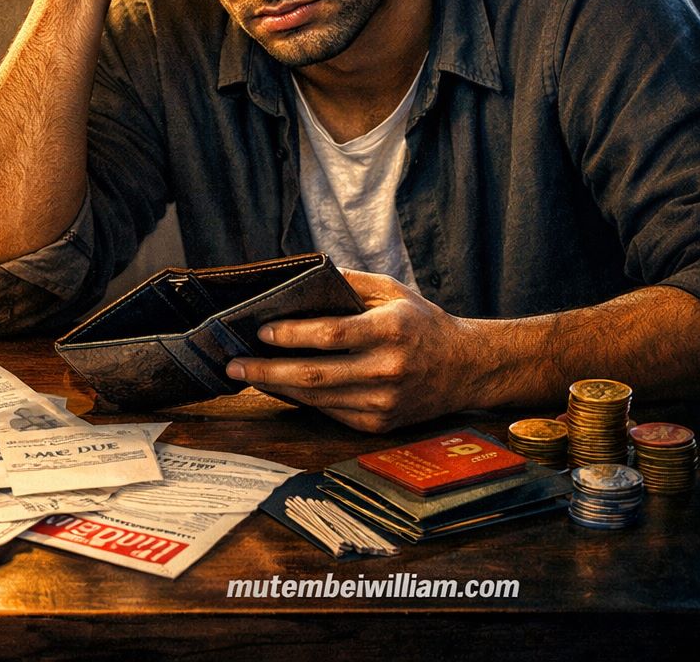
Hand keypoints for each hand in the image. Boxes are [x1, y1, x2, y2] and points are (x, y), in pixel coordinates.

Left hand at [224, 270, 486, 432]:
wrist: (466, 368)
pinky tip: (279, 387)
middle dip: (267, 370)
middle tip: (233, 364)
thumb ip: (347, 282)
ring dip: (277, 387)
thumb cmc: (422, 323)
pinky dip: (300, 399)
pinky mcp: (379, 423)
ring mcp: (384, 402)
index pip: (331, 335)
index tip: (260, 331)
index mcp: (391, 331)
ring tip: (247, 374)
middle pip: (315, 374)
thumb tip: (299, 277)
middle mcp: (387, 370)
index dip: (292, 335)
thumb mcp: (392, 291)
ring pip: (317, 397)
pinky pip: (329, 411)